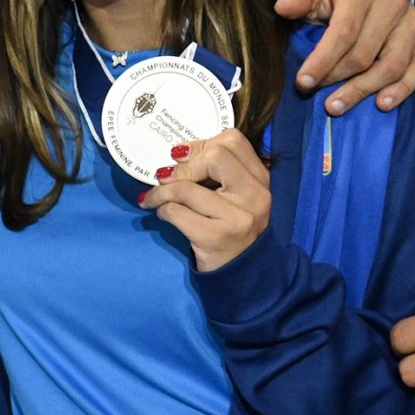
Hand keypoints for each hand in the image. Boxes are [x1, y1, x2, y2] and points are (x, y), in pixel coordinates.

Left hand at [138, 129, 270, 273]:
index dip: (201, 144)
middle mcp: (256, 195)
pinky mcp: (216, 238)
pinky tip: (163, 214)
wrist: (243, 274)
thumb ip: (219, 172)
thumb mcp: (237, 196)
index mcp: (261, 179)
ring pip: (186, 187)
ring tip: (153, 198)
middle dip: (182, 166)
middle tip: (166, 177)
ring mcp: (238, 218)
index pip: (232, 140)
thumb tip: (177, 153)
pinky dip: (162, 210)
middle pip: (214, 155)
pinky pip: (176, 212)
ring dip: (161, 191)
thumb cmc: (232, 228)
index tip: (183, 158)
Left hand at [274, 0, 414, 113]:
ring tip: (339, 106)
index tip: (303, 84)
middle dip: (338, 81)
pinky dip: (404, 89)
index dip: (322, 63)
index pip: (342, 35)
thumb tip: (284, 6)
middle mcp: (392, 3)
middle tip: (320, 99)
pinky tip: (383, 103)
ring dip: (365, 91)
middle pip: (365, 55)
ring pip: (392, 66)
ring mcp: (414, 19)